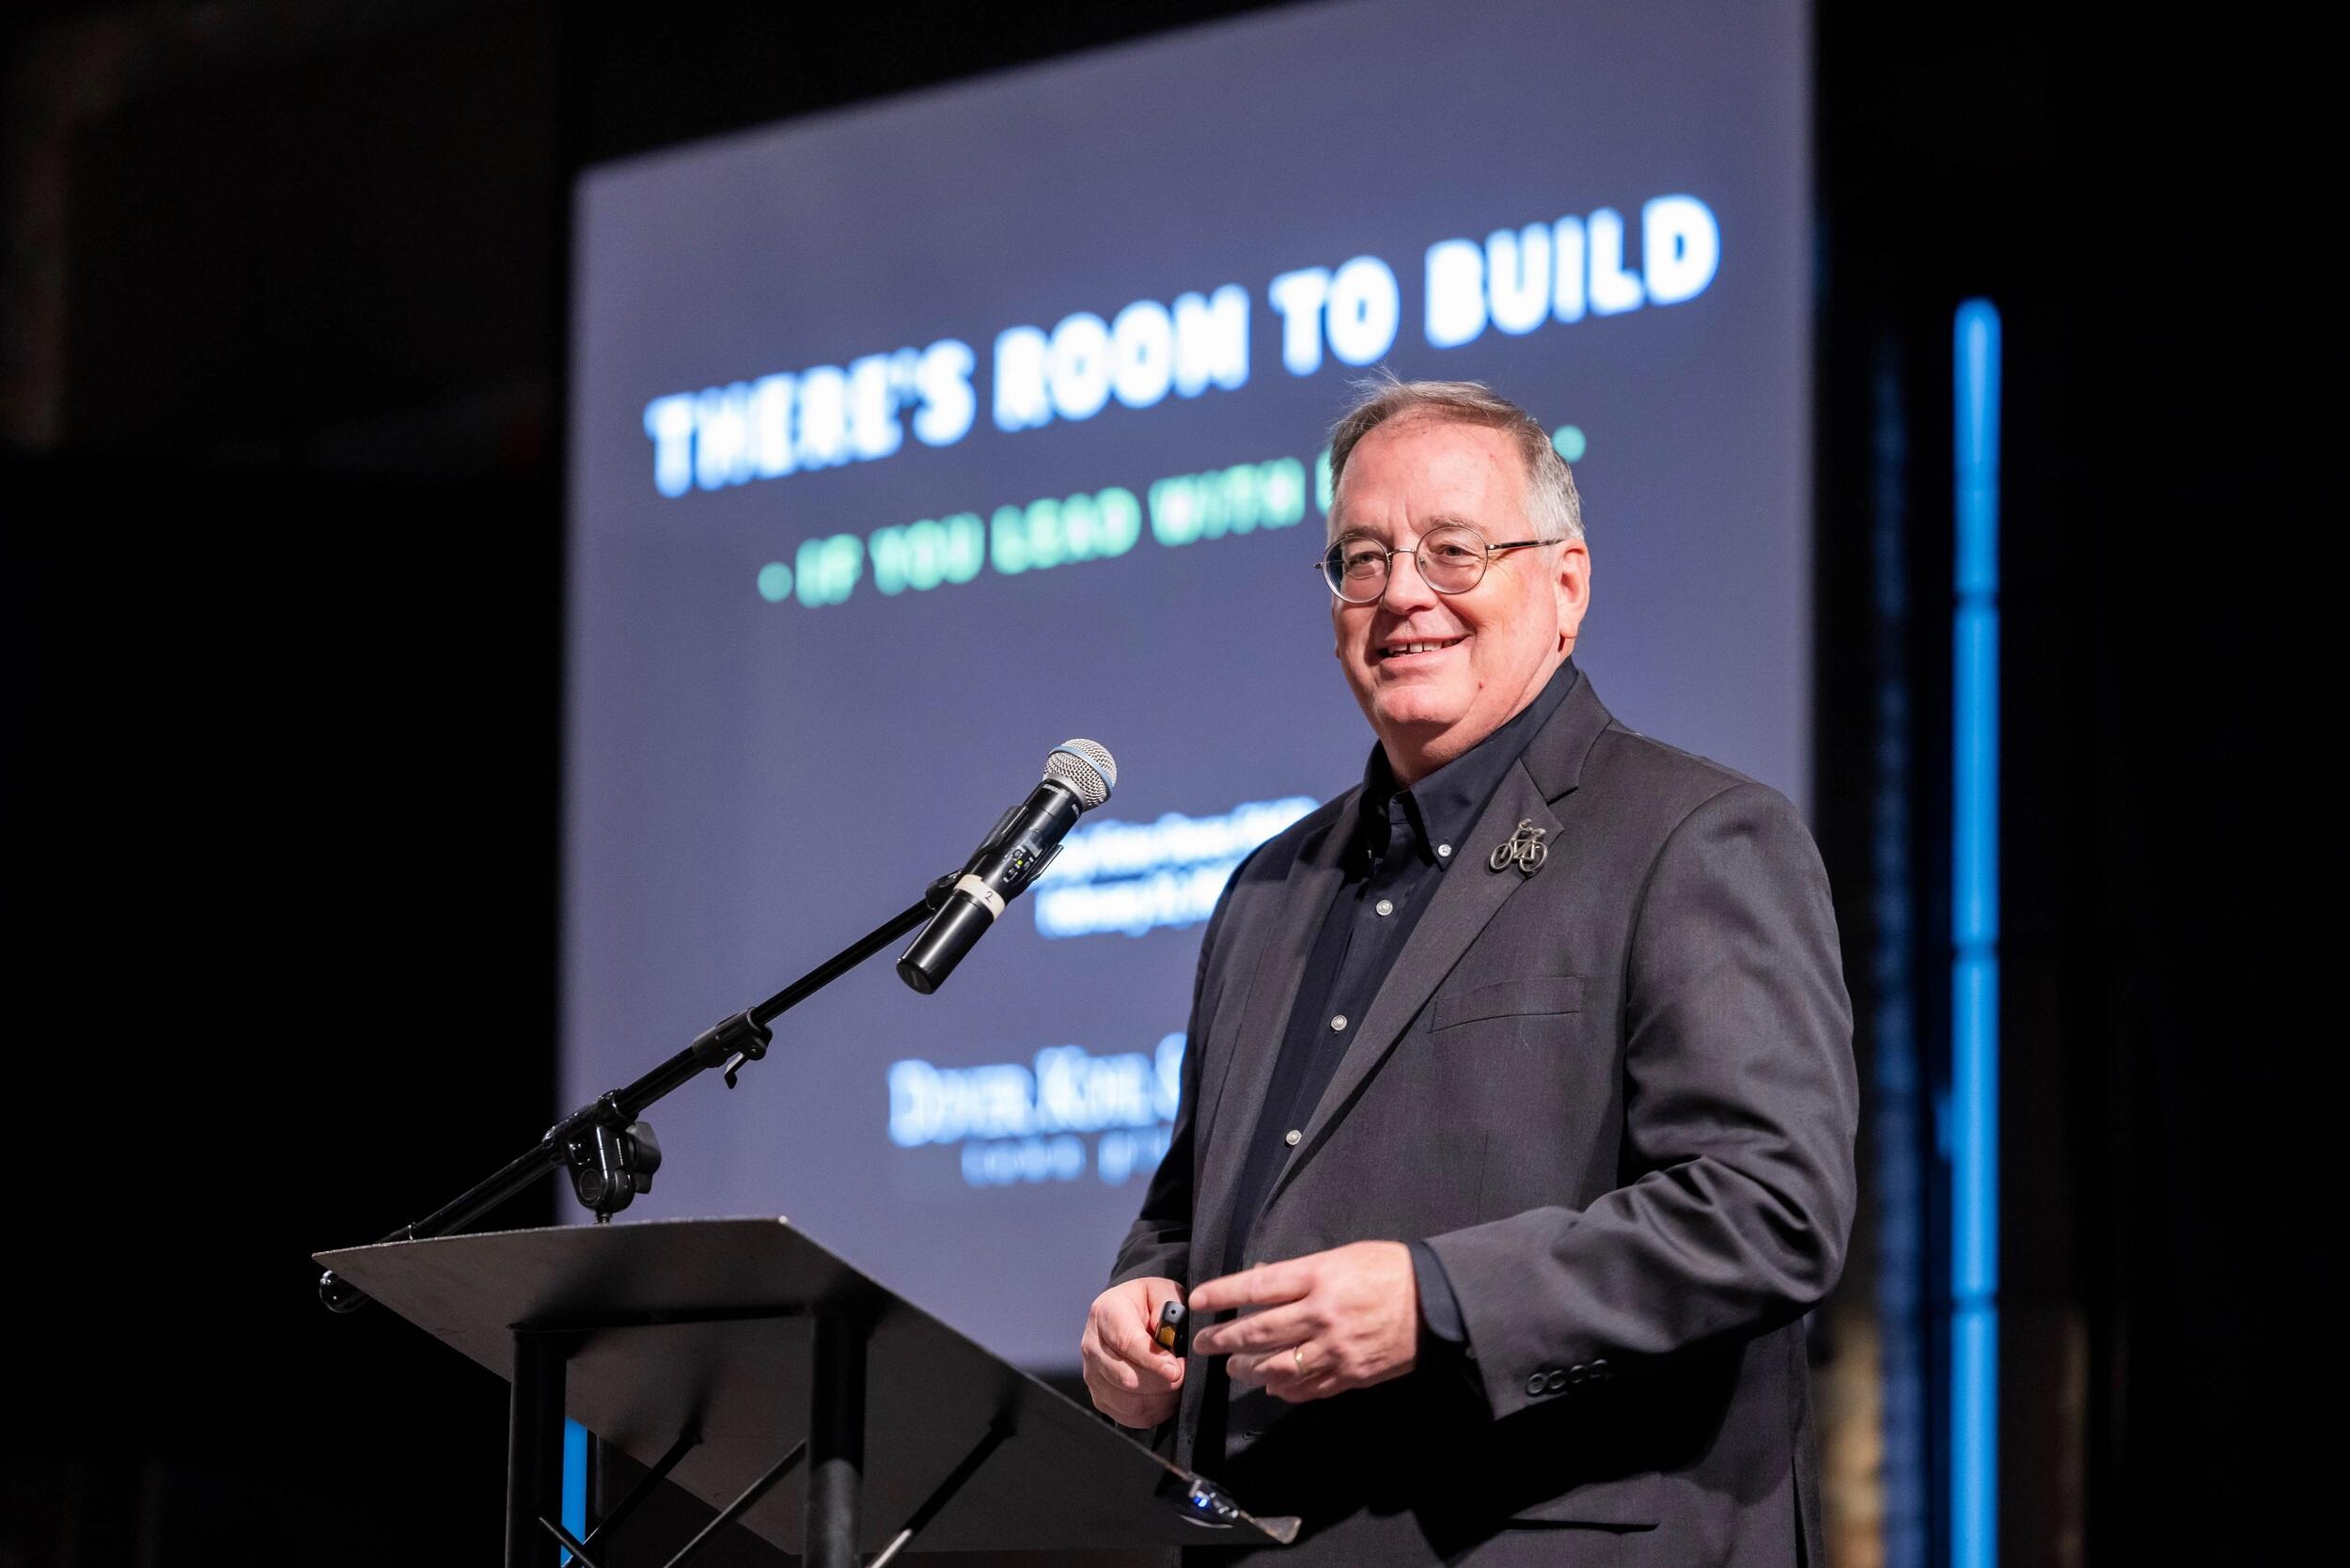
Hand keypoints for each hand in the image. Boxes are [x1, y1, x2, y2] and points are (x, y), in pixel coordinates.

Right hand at [1080, 1276, 1185, 1427]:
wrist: (1130, 1313)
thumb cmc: (1150, 1303)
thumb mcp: (1163, 1293)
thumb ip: (1169, 1311)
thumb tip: (1169, 1343)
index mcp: (1105, 1312)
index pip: (1125, 1342)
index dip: (1152, 1360)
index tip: (1176, 1370)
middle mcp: (1091, 1344)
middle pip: (1125, 1377)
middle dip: (1161, 1383)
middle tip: (1183, 1375)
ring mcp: (1092, 1373)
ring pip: (1128, 1401)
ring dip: (1160, 1399)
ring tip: (1178, 1385)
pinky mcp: (1098, 1396)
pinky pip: (1127, 1415)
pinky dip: (1152, 1412)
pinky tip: (1166, 1397)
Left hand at [1188, 1240, 1418, 1402]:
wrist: (1435, 1303)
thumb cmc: (1388, 1270)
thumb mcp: (1341, 1256)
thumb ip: (1300, 1271)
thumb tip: (1261, 1281)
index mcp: (1317, 1277)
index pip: (1257, 1287)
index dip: (1223, 1294)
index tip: (1199, 1300)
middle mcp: (1320, 1314)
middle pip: (1258, 1331)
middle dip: (1224, 1339)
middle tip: (1203, 1343)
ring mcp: (1334, 1350)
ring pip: (1276, 1366)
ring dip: (1248, 1369)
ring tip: (1232, 1367)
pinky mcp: (1349, 1376)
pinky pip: (1307, 1388)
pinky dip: (1283, 1388)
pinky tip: (1270, 1385)